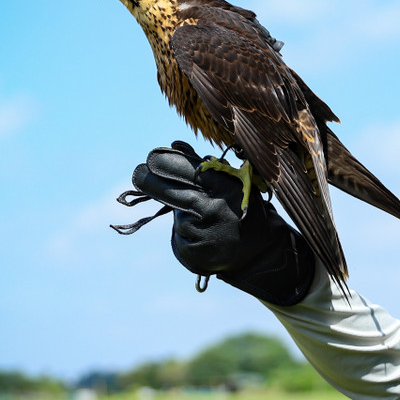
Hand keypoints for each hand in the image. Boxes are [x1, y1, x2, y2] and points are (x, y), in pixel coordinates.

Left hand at [121, 141, 314, 305]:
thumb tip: (175, 145)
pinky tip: (202, 238)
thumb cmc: (242, 209)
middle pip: (174, 193)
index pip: (190, 171)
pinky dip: (184, 236)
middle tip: (139, 173)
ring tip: (203, 222)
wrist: (260, 252)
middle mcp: (216, 210)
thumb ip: (205, 167)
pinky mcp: (196, 255)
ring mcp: (205, 234)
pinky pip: (179, 239)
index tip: (150, 159)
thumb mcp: (233, 184)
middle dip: (152, 182)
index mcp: (228, 188)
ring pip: (178, 218)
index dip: (167, 163)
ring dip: (180, 214)